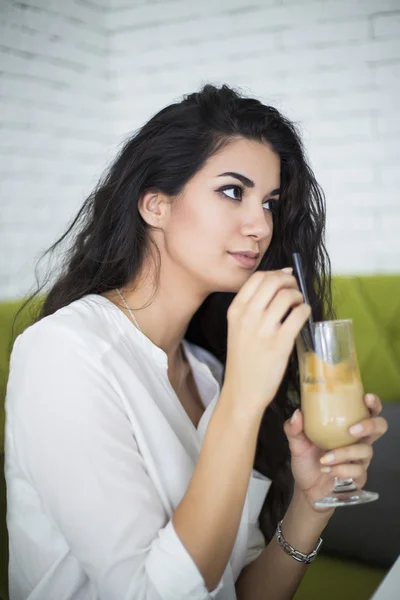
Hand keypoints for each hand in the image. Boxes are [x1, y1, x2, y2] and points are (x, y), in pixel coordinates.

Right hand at [223, 269, 310, 417]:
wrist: (243, 390)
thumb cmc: (243, 358)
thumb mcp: (237, 327)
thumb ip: (252, 306)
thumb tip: (279, 280)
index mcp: (236, 310)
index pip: (258, 278)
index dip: (276, 273)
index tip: (285, 278)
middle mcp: (248, 316)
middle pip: (274, 281)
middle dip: (290, 281)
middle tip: (295, 290)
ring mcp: (264, 329)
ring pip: (287, 296)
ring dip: (298, 296)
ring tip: (298, 305)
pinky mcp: (280, 343)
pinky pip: (299, 315)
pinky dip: (305, 310)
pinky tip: (303, 316)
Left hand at [283, 393, 387, 511]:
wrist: (306, 488)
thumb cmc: (306, 460)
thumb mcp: (296, 442)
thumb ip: (294, 428)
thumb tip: (297, 414)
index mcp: (345, 427)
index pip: (366, 411)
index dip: (372, 404)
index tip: (366, 398)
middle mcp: (357, 441)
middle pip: (379, 427)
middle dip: (370, 425)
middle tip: (352, 430)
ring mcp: (360, 459)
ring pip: (365, 450)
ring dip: (344, 453)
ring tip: (325, 458)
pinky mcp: (359, 476)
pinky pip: (358, 470)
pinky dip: (342, 469)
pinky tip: (328, 469)